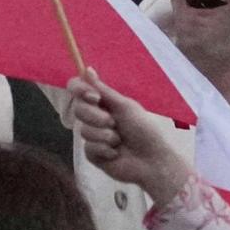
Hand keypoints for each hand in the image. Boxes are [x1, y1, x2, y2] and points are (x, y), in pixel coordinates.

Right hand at [64, 75, 191, 206]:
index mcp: (103, 103)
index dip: (80, 90)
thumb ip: (103, 90)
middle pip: (78, 109)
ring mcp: (93, 136)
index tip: (94, 98)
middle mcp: (95, 118)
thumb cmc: (144, 130)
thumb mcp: (125, 106)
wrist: (152, 161)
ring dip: (104, 136)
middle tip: (113, 123)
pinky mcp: (93, 154)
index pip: (79, 90)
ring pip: (84, 130)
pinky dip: (104, 150)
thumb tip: (87, 69)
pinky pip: (88, 147)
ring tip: (119, 141)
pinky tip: (116, 154)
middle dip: (96, 117)